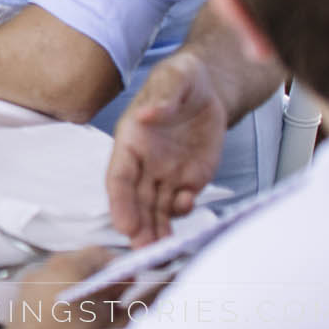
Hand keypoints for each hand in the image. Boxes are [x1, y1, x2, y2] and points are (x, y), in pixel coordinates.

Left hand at [0, 247, 130, 328]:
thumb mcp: (104, 315)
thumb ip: (117, 293)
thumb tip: (125, 281)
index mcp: (66, 265)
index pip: (97, 252)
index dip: (115, 265)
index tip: (125, 278)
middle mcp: (44, 267)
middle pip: (77, 262)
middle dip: (97, 276)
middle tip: (112, 294)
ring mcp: (30, 282)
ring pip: (62, 276)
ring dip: (79, 286)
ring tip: (93, 308)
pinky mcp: (22, 298)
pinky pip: (47, 289)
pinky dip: (62, 296)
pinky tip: (72, 315)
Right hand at [105, 49, 228, 245]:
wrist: (209, 87)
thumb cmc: (182, 78)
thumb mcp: (174, 78)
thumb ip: (162, 97)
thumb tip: (147, 116)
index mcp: (131, 140)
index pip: (119, 176)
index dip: (120, 201)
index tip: (124, 223)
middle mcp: (145, 162)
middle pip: (137, 200)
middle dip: (138, 225)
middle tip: (143, 249)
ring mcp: (167, 172)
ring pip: (157, 207)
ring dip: (157, 228)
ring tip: (162, 249)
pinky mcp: (191, 178)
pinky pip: (183, 201)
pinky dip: (183, 212)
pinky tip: (186, 211)